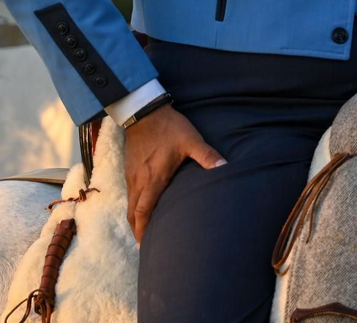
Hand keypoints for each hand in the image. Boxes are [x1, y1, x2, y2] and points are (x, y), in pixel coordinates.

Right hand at [123, 105, 225, 243]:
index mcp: (153, 179)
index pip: (144, 211)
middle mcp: (139, 181)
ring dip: (135, 219)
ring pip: (130, 204)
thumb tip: (227, 168)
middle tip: (144, 245)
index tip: (145, 245)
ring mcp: (131, 175)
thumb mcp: (192, 141)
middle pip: (133, 213)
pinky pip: (130, 193)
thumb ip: (208, 156)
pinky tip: (142, 207)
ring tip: (143, 231)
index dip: (143, 230)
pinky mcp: (129, 168)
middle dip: (137, 230)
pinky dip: (134, 206)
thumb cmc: (169, 127)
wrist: (144, 112)